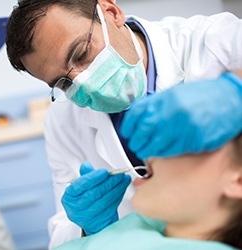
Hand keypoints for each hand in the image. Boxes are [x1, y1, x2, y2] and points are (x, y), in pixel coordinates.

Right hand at [61, 162, 130, 234]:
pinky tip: (122, 188)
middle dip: (108, 182)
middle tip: (119, 174)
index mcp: (70, 196)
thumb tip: (85, 166)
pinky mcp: (98, 222)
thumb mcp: (83, 186)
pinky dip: (118, 196)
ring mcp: (86, 217)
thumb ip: (86, 175)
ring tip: (124, 179)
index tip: (104, 172)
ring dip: (117, 189)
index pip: (80, 185)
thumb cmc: (86, 198)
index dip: (93, 178)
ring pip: (104, 201)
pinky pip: (111, 207)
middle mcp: (75, 208)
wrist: (90, 217)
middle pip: (94, 194)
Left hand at [121, 72, 241, 157]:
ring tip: (145, 151)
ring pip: (156, 146)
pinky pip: (172, 151)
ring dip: (147, 151)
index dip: (127, 127)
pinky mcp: (194, 140)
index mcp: (164, 99)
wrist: (229, 99)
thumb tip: (137, 118)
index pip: (136, 115)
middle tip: (135, 145)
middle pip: (143, 133)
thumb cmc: (201, 96)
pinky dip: (163, 154)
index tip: (126, 133)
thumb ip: (155, 105)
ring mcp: (183, 127)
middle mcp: (171, 112)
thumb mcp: (173, 94)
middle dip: (136, 142)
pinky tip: (160, 152)